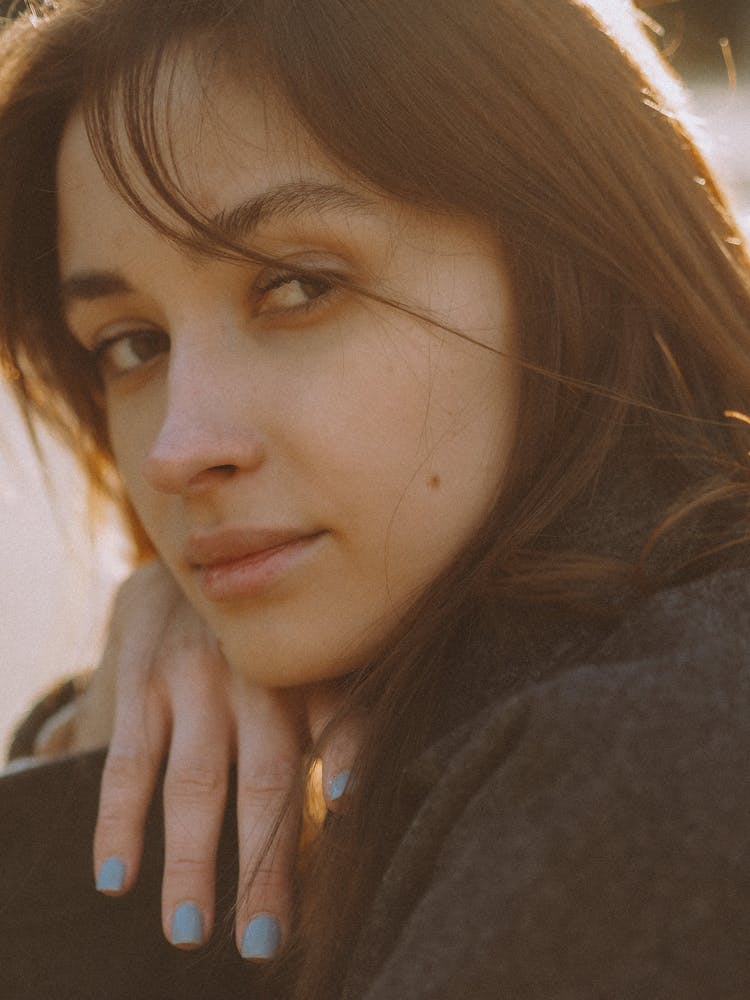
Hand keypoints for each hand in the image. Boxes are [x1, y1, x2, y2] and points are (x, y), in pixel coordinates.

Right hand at [89, 561, 358, 959]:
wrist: (204, 563)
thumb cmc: (284, 630)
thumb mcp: (325, 647)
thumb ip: (352, 707)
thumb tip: (376, 799)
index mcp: (317, 667)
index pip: (341, 717)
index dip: (351, 755)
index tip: (355, 804)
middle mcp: (257, 675)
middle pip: (264, 778)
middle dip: (263, 863)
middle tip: (264, 940)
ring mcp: (195, 677)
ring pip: (194, 781)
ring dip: (191, 860)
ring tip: (191, 931)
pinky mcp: (144, 681)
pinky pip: (128, 761)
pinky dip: (119, 821)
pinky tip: (116, 877)